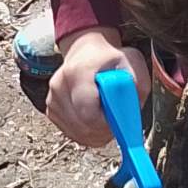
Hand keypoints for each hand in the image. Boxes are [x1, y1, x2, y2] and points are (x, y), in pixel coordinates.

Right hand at [45, 26, 146, 147]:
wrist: (86, 53)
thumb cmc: (110, 60)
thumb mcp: (132, 63)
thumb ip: (137, 86)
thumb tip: (130, 113)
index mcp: (78, 72)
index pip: (89, 114)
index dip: (108, 124)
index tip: (119, 118)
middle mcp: (59, 86)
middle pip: (84, 128)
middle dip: (105, 130)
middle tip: (117, 118)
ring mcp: (52, 99)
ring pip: (79, 134)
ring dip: (97, 132)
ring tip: (106, 114)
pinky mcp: (50, 111)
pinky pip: (72, 133)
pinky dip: (87, 132)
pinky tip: (94, 116)